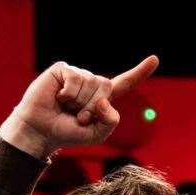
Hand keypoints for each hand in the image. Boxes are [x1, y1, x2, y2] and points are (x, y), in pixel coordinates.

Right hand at [0, 56, 158, 159]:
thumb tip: (105, 100)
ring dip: (79, 102)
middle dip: (93, 107)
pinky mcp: (62, 70)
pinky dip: (69, 94)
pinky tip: (59, 98)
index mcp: (103, 98)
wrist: (41, 131)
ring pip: (91, 83)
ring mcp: (78, 75)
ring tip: (66, 108)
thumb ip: (110, 121)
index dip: (140, 72)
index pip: (125, 83)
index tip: (155, 59)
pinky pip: (75, 79)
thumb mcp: (97, 135)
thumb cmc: (67, 133)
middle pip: (107, 87)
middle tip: (79, 117)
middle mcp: (92, 83)